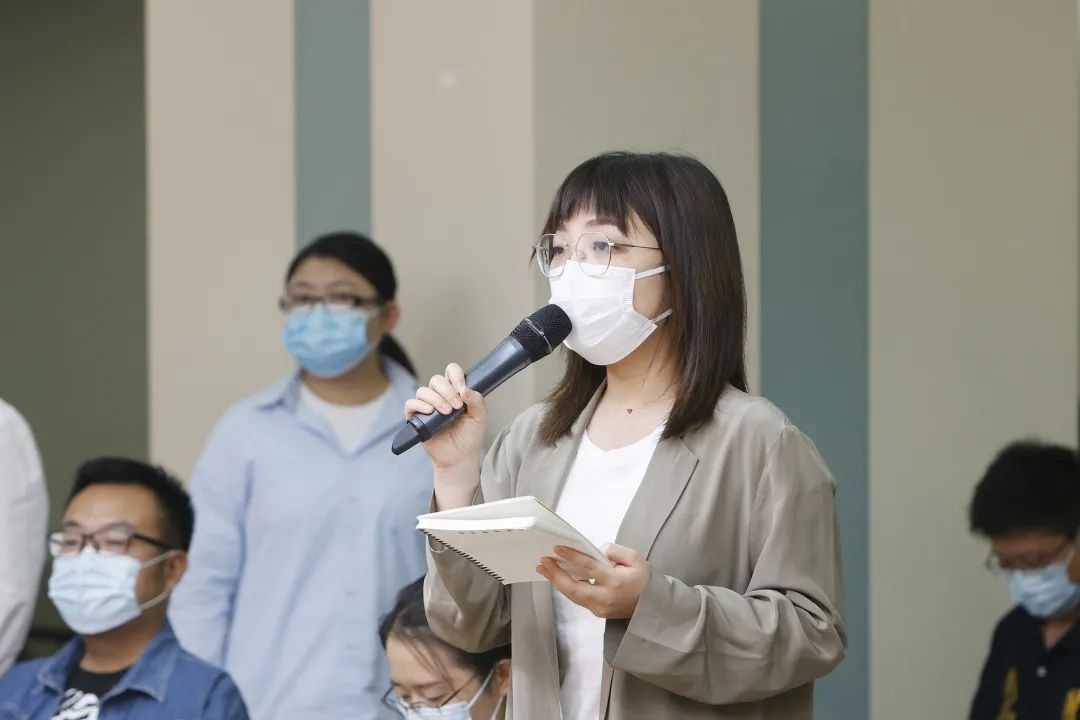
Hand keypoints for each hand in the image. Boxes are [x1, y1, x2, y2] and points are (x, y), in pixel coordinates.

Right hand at [405, 363, 486, 506]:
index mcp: (455, 391)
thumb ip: (476, 400)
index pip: (451, 371)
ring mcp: (426, 406)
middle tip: (457, 407)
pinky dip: (419, 405)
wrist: (460, 456)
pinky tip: (430, 412)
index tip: (462, 388)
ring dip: (436, 399)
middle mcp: (439, 395)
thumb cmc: (470, 435)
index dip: (455, 375)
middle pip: (436, 380)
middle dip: (448, 391)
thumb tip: (464, 389)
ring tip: (447, 413)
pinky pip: (411, 404)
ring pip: (424, 391)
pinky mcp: (416, 418)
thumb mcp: (479, 416)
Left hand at [537, 544, 649, 619]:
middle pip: (574, 588)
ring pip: (573, 596)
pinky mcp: (597, 612)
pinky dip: (567, 587)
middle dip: (556, 575)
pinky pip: (578, 599)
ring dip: (557, 582)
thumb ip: (614, 551)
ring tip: (544, 569)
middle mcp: (605, 598)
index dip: (571, 557)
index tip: (557, 549)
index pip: (589, 568)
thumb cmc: (644, 579)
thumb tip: (594, 551)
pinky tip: (558, 578)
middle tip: (543, 562)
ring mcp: (599, 608)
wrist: (652, 605)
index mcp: (615, 582)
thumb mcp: (634, 558)